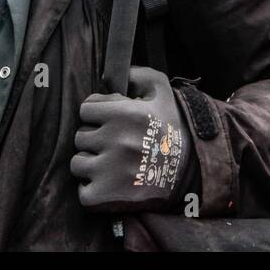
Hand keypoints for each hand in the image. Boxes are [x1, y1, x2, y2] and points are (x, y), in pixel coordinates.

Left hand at [70, 67, 195, 213]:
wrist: (192, 174)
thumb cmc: (172, 131)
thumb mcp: (163, 93)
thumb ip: (141, 75)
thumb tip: (117, 73)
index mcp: (125, 114)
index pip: (86, 109)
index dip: (98, 115)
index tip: (111, 123)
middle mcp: (116, 141)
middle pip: (80, 136)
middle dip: (95, 139)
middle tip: (114, 145)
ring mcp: (110, 170)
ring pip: (77, 163)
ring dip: (90, 164)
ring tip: (112, 165)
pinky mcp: (107, 196)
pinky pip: (83, 192)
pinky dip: (93, 191)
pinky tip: (110, 184)